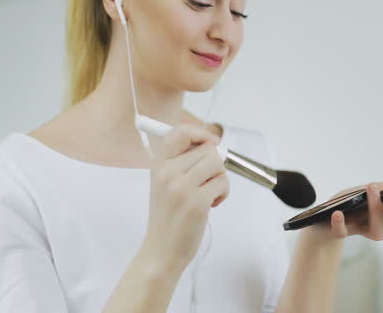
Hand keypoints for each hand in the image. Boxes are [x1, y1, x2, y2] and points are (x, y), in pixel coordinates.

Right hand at [139, 124, 229, 272]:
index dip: (200, 133)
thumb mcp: (165, 183)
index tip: (210, 142)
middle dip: (214, 165)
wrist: (161, 250)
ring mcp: (181, 187)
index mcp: (159, 165)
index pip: (180, 132)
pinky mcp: (196, 203)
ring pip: (218, 164)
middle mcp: (167, 173)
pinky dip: (222, 194)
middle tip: (205, 183)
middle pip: (208, 150)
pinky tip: (210, 205)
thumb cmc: (168, 216)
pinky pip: (223, 183)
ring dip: (220, 179)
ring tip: (207, 194)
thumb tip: (212, 142)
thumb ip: (183, 161)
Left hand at [306, 172, 382, 242]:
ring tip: (369, 188)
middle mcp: (379, 223)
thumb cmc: (353, 203)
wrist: (321, 220)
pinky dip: (340, 223)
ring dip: (374, 209)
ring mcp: (360, 229)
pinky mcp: (340, 231)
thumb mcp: (374, 190)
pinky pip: (343, 232)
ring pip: (377, 230)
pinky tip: (338, 213)